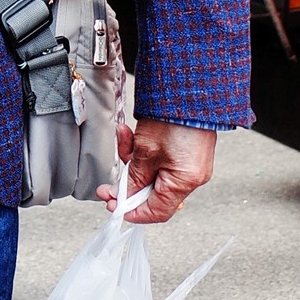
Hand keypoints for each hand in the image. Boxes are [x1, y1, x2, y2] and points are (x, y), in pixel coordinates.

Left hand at [98, 118, 215, 223]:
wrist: (188, 87)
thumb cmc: (173, 117)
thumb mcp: (145, 151)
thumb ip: (134, 178)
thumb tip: (124, 196)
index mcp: (185, 181)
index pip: (158, 211)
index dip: (133, 211)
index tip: (115, 206)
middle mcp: (191, 176)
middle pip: (153, 192)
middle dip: (128, 183)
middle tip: (108, 184)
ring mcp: (190, 163)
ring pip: (153, 173)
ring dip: (133, 159)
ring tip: (124, 140)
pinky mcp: (186, 150)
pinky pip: (160, 159)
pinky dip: (144, 149)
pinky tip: (132, 134)